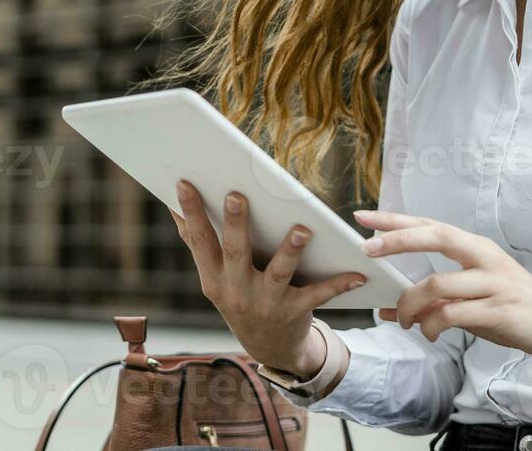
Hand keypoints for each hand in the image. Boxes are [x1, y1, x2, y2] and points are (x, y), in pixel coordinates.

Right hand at [171, 179, 366, 373]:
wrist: (269, 348)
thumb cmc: (240, 297)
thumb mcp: (214, 279)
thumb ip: (198, 245)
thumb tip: (174, 204)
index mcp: (214, 279)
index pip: (199, 241)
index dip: (191, 213)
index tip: (184, 183)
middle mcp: (237, 291)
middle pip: (236, 253)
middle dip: (236, 225)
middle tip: (237, 195)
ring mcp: (266, 303)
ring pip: (279, 274)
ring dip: (290, 251)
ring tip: (301, 229)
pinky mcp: (295, 312)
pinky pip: (318, 295)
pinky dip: (338, 284)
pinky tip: (357, 274)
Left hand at [355, 208, 531, 370]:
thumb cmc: (518, 312)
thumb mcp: (477, 300)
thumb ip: (439, 300)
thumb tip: (394, 309)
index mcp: (479, 249)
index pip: (431, 226)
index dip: (397, 221)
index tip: (366, 217)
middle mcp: (486, 258)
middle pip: (434, 236)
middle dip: (396, 240)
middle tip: (367, 248)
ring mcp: (494, 282)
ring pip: (437, 283)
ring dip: (410, 305)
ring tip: (403, 320)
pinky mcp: (500, 310)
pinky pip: (452, 314)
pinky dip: (432, 325)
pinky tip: (430, 333)